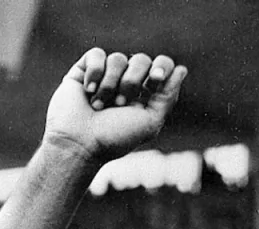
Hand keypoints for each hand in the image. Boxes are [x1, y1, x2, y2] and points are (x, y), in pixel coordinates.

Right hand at [43, 50, 186, 164]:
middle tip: (120, 104)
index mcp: (143, 94)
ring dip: (110, 83)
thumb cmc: (113, 138)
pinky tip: (88, 91)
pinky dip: (95, 72)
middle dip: (132, 81)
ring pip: (118, 59)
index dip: (161, 68)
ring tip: (98, 105)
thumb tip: (181, 69)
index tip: (154, 81)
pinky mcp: (82, 72)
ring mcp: (103, 77)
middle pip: (141, 59)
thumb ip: (168, 96)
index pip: (162, 66)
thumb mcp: (149, 122)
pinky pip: (96, 55)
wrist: (77, 144)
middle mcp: (124, 83)